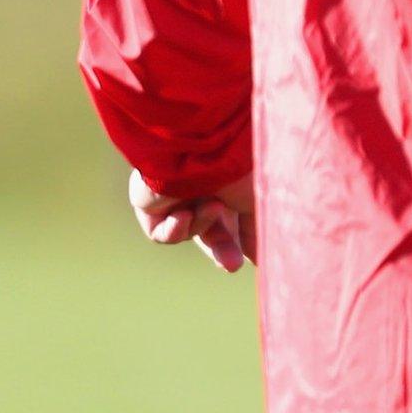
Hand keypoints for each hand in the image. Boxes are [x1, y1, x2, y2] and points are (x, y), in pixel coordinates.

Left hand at [127, 169, 256, 272]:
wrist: (203, 146)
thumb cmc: (239, 166)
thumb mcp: (259, 202)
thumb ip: (257, 232)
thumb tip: (261, 258)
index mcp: (231, 182)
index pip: (236, 219)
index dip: (244, 240)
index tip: (254, 259)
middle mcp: (204, 186)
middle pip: (211, 230)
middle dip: (223, 249)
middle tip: (233, 266)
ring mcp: (176, 194)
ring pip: (190, 230)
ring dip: (203, 224)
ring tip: (213, 205)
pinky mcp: (150, 202)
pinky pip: (162, 232)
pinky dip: (175, 229)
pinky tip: (183, 212)